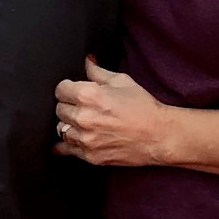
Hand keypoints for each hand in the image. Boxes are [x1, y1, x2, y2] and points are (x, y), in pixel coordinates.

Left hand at [54, 59, 171, 166]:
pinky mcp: (90, 156)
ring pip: (61, 128)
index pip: (60, 89)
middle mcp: (83, 118)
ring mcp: (85, 139)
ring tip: (83, 122)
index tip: (72, 90)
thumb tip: (87, 62)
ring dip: (69, 124)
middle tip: (82, 106)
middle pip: (59, 109)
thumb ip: (98, 72)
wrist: (160, 136)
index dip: (67, 88)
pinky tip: (73, 138)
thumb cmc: (144, 108)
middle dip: (68, 105)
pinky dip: (67, 144)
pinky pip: (66, 149)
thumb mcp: (122, 82)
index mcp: (89, 96)